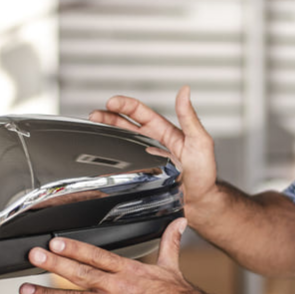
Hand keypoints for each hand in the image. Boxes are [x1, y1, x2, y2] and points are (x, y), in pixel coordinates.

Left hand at [19, 218, 216, 293]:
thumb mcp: (174, 265)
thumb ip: (170, 242)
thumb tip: (180, 221)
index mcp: (131, 270)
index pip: (97, 255)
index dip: (74, 248)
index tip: (53, 242)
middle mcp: (120, 286)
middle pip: (81, 273)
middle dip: (54, 265)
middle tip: (32, 257)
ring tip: (26, 291)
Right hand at [88, 86, 217, 208]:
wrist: (201, 202)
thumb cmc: (204, 172)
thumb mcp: (199, 141)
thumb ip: (190, 117)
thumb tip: (185, 91)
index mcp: (163, 130)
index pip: (140, 112)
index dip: (125, 105)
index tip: (112, 102)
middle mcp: (151, 141)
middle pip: (124, 124)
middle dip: (107, 116)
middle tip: (94, 115)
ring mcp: (144, 157)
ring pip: (119, 140)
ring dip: (105, 132)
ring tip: (91, 127)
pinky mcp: (140, 174)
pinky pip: (121, 162)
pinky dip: (108, 157)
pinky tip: (99, 155)